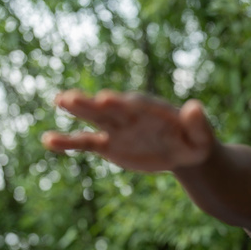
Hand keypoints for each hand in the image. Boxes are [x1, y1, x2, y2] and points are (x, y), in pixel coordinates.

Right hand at [42, 90, 214, 171]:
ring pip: (94, 119)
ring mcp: (117, 128)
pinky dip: (68, 142)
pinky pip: (86, 143)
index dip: (122, 103)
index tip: (106, 98)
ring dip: (78, 111)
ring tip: (59, 101)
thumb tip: (196, 106)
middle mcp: (130, 114)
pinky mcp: (109, 144)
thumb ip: (198, 123)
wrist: (184, 151)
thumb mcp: (202, 136)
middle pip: (109, 108)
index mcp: (152, 109)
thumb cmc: (195, 141)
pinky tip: (48, 140)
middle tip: (70, 98)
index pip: (136, 105)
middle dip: (92, 104)